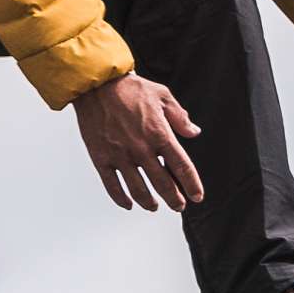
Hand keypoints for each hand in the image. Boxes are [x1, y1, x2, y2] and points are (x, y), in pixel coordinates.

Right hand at [70, 73, 202, 211]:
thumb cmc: (130, 88)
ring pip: (138, 189)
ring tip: (155, 207)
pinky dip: (121, 198)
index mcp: (160, 135)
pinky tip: (128, 204)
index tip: (197, 196)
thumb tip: (194, 132)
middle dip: (174, 199)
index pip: (182, 167)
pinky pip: (112, 185)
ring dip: (149, 202)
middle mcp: (141, 149)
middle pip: (163, 184)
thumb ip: (180, 118)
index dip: (192, 185)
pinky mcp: (101, 158)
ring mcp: (120, 156)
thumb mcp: (163, 96)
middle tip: (179, 206)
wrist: (97, 85)